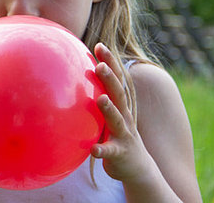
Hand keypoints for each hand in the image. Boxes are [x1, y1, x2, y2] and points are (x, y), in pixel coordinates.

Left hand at [91, 43, 153, 181]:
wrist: (137, 168)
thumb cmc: (116, 135)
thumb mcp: (109, 114)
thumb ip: (97, 97)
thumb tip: (75, 77)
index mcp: (121, 105)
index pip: (117, 80)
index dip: (110, 62)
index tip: (99, 45)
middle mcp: (125, 117)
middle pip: (119, 94)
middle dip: (110, 78)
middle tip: (100, 64)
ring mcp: (123, 135)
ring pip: (117, 120)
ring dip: (109, 109)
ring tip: (100, 98)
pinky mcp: (119, 154)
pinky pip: (110, 152)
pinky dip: (102, 150)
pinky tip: (93, 149)